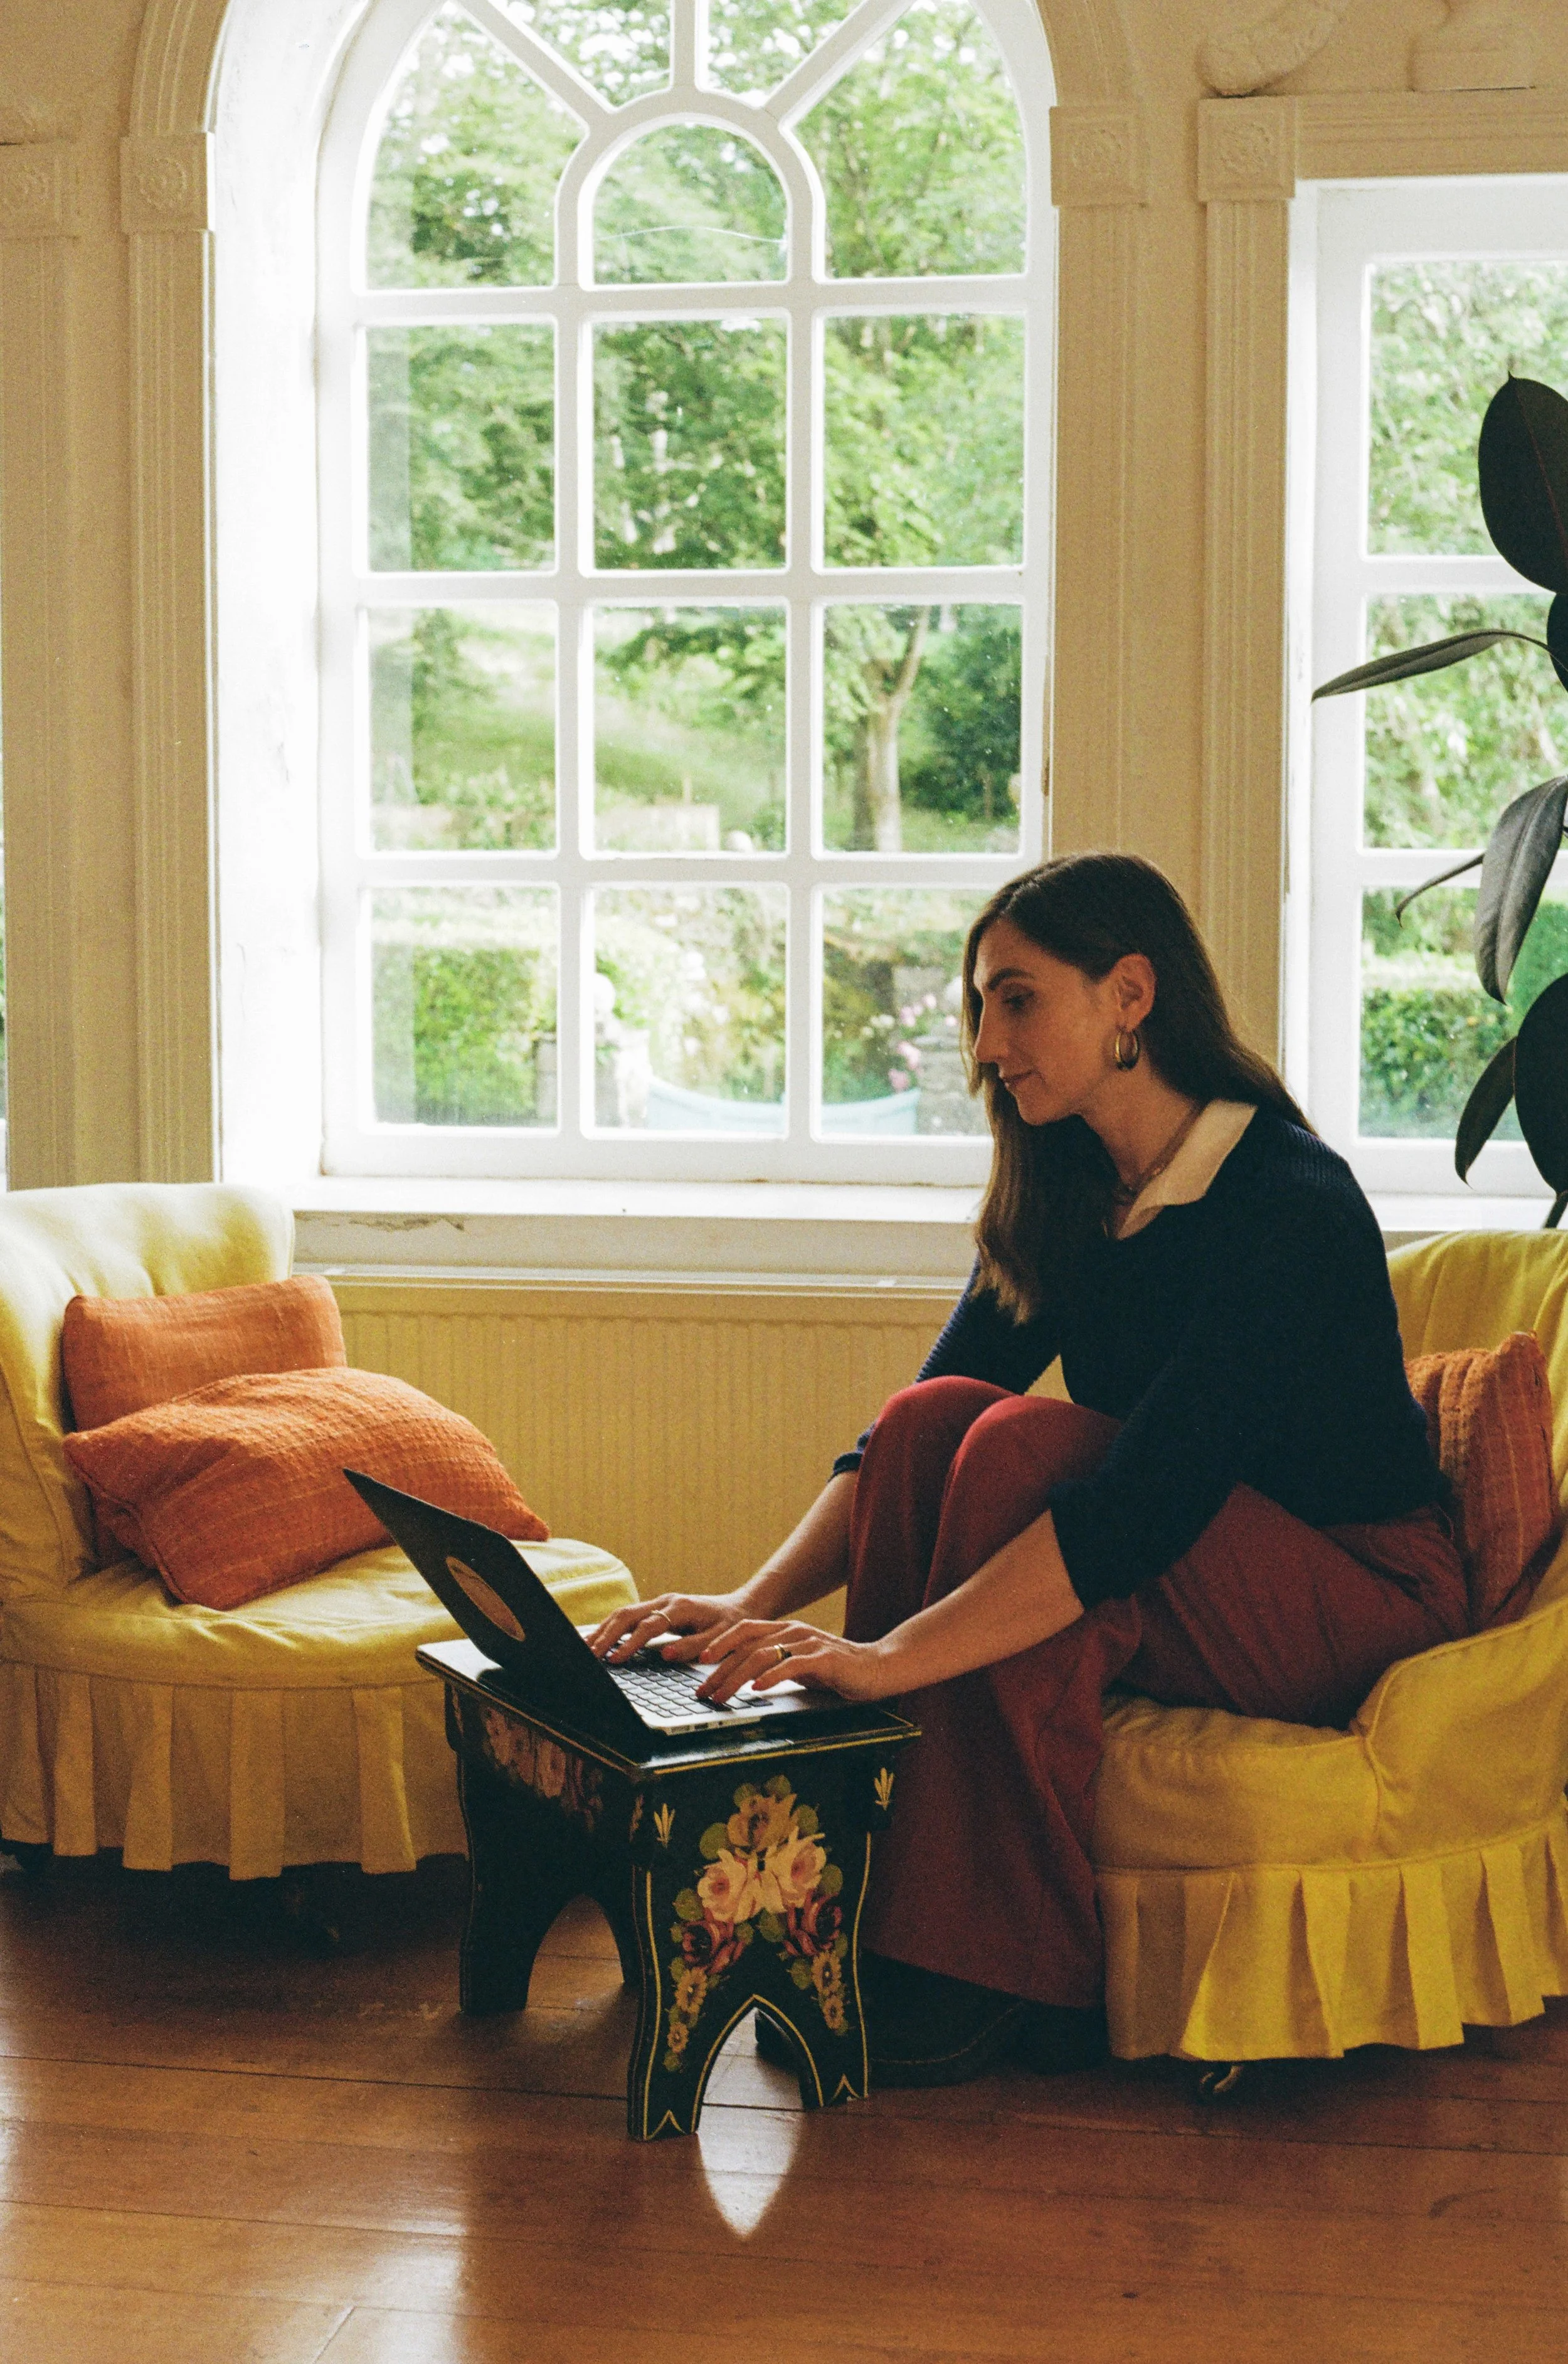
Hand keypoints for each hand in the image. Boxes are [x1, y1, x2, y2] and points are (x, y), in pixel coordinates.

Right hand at [588, 1591, 747, 1663]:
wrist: (740, 1607)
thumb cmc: (731, 1625)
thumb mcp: (720, 1638)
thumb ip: (694, 1646)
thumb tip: (666, 1656)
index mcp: (680, 1608)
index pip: (649, 1626)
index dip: (631, 1643)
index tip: (615, 1660)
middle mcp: (666, 1601)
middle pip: (628, 1615)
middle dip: (606, 1635)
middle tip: (589, 1655)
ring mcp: (659, 1602)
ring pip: (623, 1613)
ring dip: (604, 1630)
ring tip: (586, 1649)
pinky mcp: (656, 1607)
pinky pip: (628, 1616)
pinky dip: (610, 1627)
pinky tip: (599, 1639)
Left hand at [691, 1618, 896, 1705]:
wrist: (879, 1668)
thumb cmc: (838, 1671)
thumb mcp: (800, 1667)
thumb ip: (776, 1667)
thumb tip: (745, 1680)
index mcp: (786, 1630)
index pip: (744, 1630)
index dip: (719, 1643)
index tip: (699, 1663)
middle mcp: (794, 1631)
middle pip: (746, 1645)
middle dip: (719, 1669)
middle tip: (703, 1691)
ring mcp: (808, 1642)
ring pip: (761, 1655)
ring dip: (736, 1677)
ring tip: (722, 1696)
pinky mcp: (824, 1658)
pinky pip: (791, 1665)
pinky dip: (770, 1677)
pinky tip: (757, 1689)